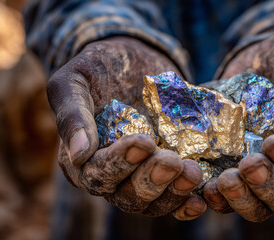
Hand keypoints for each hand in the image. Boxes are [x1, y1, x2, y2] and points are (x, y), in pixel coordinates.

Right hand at [48, 37, 205, 219]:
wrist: (136, 62)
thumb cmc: (99, 68)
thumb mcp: (76, 80)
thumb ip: (72, 113)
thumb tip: (79, 155)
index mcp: (82, 161)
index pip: (98, 174)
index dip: (120, 163)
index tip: (144, 142)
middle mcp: (112, 177)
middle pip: (128, 195)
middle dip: (151, 180)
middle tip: (172, 161)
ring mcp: (142, 177)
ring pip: (154, 203)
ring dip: (174, 192)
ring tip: (192, 173)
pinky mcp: (167, 174)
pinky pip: (176, 199)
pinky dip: (188, 203)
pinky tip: (201, 199)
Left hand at [203, 26, 273, 220]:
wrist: (260, 59)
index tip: (273, 143)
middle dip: (268, 186)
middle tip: (248, 165)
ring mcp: (263, 176)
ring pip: (257, 207)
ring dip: (241, 199)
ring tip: (225, 180)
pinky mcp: (234, 172)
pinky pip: (227, 199)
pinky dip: (217, 198)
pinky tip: (206, 187)